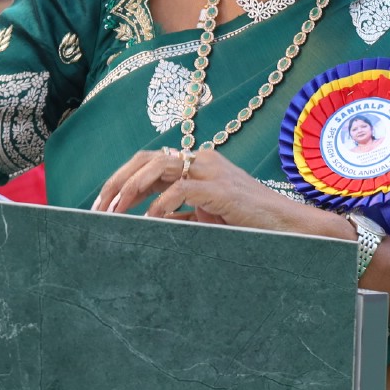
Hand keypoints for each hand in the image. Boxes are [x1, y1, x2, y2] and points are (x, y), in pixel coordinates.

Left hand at [90, 146, 351, 238]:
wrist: (291, 229)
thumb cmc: (249, 225)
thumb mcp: (206, 218)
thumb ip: (178, 214)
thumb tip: (143, 222)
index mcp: (196, 165)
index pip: (148, 162)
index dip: (121, 179)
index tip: (101, 203)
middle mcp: (201, 160)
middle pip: (146, 159)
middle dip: (116, 182)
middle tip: (97, 208)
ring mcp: (212, 171)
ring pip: (159, 166)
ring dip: (130, 189)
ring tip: (115, 212)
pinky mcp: (222, 188)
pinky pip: (182, 190)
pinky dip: (161, 205)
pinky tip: (150, 221)